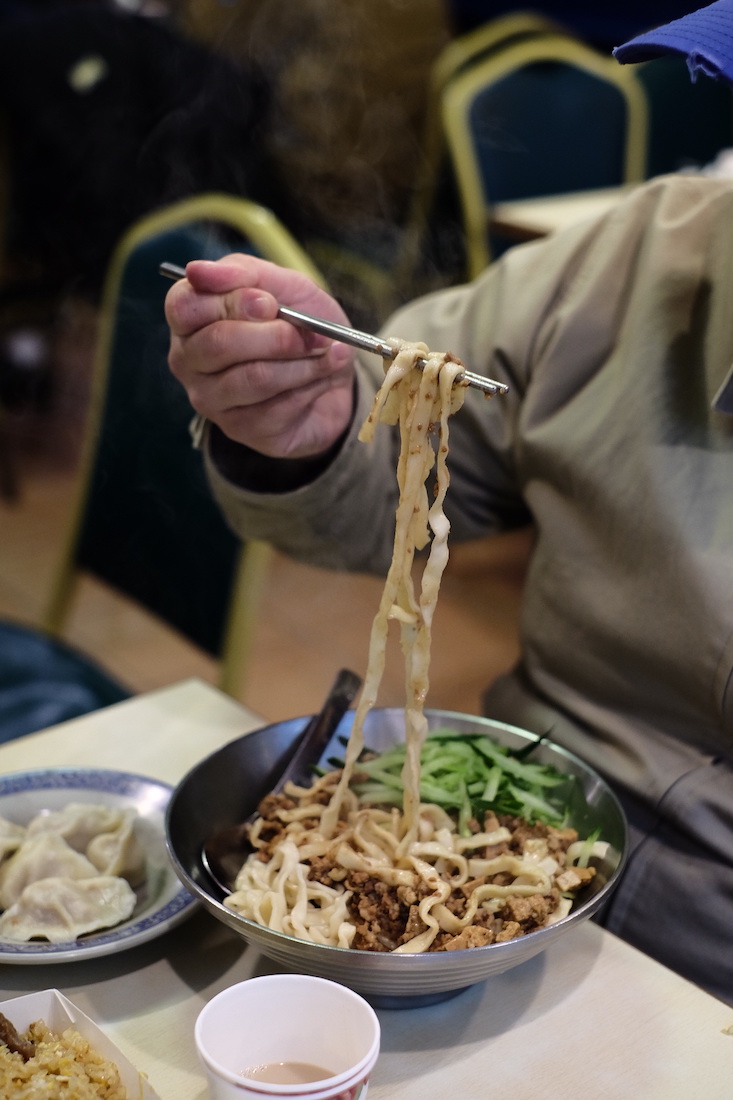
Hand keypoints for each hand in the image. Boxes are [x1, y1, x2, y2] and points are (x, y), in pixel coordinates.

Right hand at [165, 254, 356, 458]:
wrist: (331, 373)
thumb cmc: (297, 325)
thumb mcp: (283, 286)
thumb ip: (245, 273)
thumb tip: (199, 270)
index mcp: (189, 318)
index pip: (185, 306)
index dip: (231, 301)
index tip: (271, 302)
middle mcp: (189, 361)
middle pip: (219, 343)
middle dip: (276, 336)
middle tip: (314, 333)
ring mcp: (210, 399)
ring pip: (253, 378)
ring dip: (301, 363)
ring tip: (328, 351)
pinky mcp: (240, 429)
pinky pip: (276, 407)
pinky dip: (310, 386)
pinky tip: (324, 376)